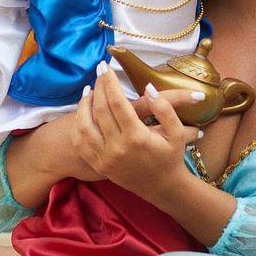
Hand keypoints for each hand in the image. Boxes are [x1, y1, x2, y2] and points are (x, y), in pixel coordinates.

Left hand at [73, 62, 200, 201]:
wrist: (162, 187)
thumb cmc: (171, 157)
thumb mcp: (177, 132)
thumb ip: (165, 109)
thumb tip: (149, 88)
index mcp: (137, 137)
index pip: (117, 102)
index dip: (110, 82)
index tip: (106, 68)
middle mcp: (118, 148)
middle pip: (100, 110)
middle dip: (98, 87)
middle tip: (99, 72)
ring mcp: (105, 158)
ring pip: (84, 125)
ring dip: (84, 104)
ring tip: (90, 90)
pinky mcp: (98, 165)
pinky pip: (81, 142)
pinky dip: (79, 124)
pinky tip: (84, 112)